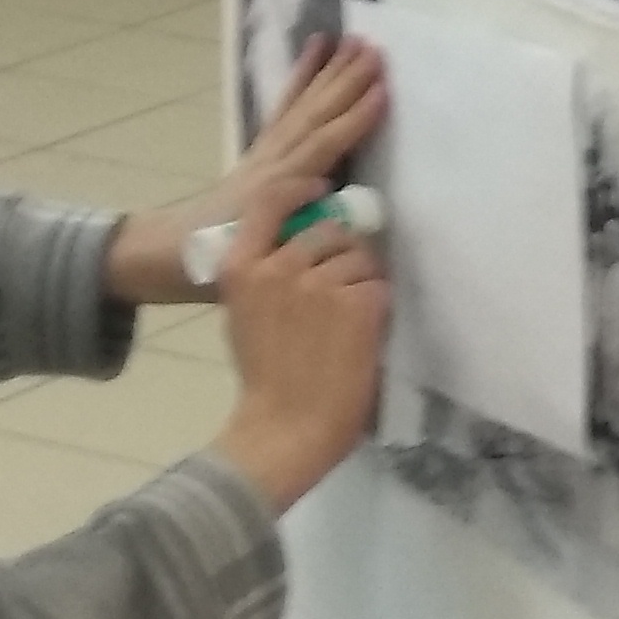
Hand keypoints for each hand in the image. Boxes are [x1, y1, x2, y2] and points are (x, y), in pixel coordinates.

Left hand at [107, 32, 384, 304]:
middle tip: (375, 50)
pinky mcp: (262, 147)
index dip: (352, 122)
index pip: (320, 148)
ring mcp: (266, 151)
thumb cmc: (217, 265)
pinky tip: (314, 53)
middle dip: (346, 84)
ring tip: (354, 42)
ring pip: (302, 106)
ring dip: (330, 74)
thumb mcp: (251, 260)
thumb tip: (330, 208)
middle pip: (314, 116)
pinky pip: (286, 107)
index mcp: (275, 190)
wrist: (172, 251)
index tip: (382, 92)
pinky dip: (301, 79)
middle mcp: (273, 162)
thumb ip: (287, 233)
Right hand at [210, 194, 388, 512]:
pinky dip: (377, 306)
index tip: (321, 190)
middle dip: (341, 253)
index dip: (300, 190)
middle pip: (328, 230)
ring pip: (359, 257)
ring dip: (362, 281)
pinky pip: (378, 286)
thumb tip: (299, 243)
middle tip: (340, 293)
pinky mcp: (357, 303)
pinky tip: (363, 334)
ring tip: (349, 321)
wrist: (285, 428)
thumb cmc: (264, 378)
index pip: (270, 201)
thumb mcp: (243, 313)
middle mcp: (278, 266)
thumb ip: (264, 273)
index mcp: (240, 267)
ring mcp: (319, 283)